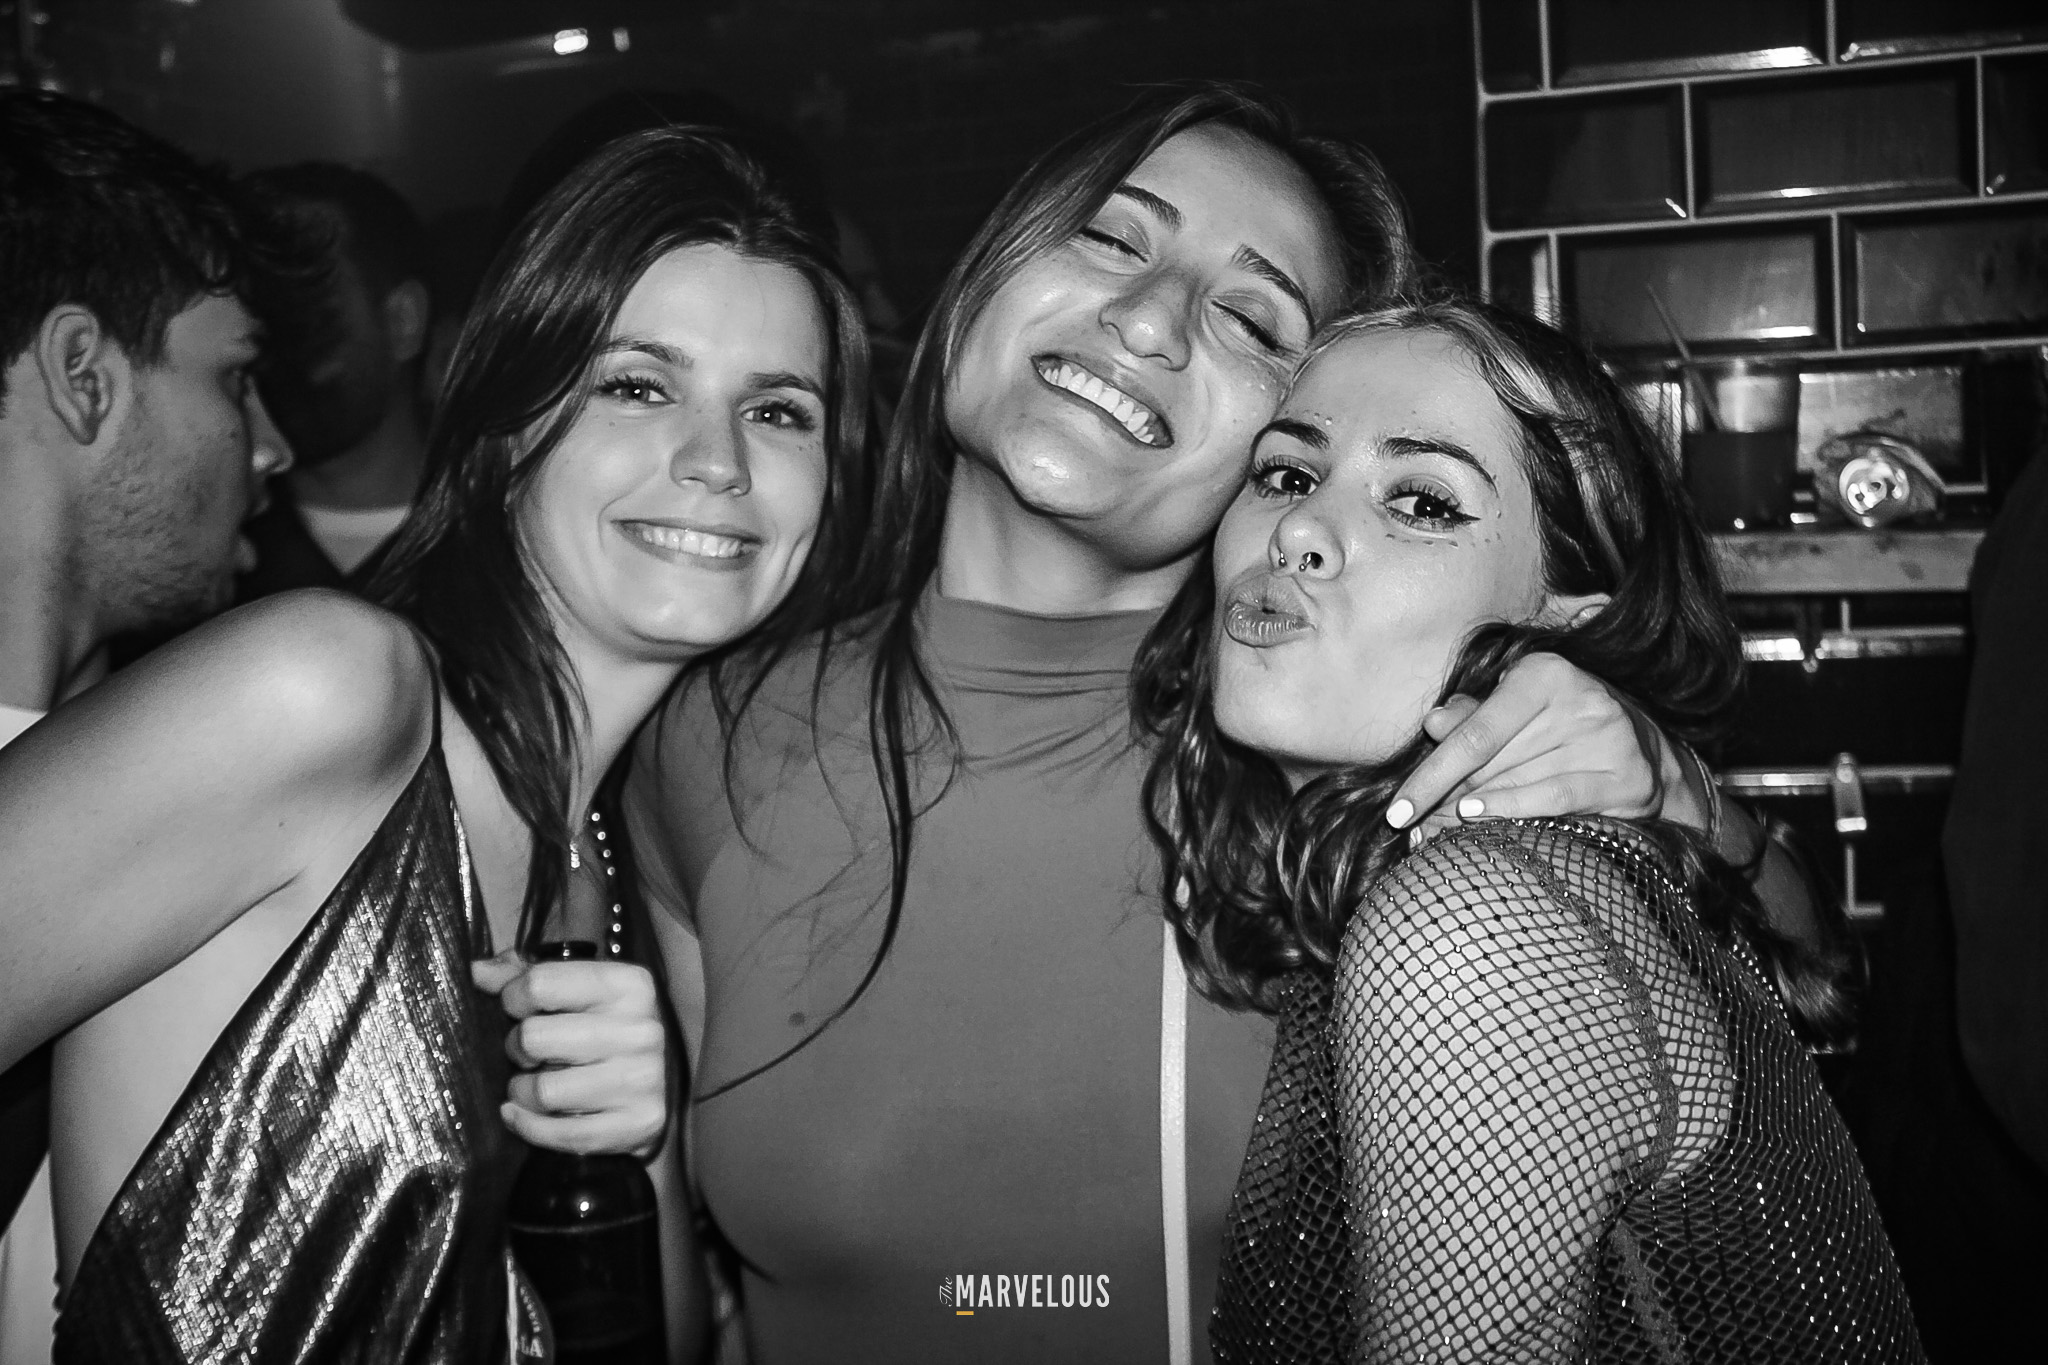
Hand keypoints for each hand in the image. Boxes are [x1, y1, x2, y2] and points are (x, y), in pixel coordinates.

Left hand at [472, 950, 668, 1158]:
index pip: (540, 983)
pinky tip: (524, 1116)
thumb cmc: (599, 1028)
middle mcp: (642, 1029)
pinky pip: (563, 1135)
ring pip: (543, 1091)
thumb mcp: (571, 990)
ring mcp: (644, 1078)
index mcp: (629, 984)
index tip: (519, 1011)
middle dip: (517, 1049)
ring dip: (522, 1091)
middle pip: (533, 1038)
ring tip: (530, 1085)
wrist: (653, 1084)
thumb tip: (477, 971)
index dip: (513, 1000)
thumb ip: (522, 974)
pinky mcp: (641, 1122)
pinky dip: (531, 1128)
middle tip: (527, 1054)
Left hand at [1386, 653, 1672, 835]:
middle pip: (1491, 763)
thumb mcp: (1513, 709)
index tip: (1395, 812)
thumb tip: (1433, 723)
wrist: (1647, 750)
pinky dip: (1515, 810)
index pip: (1474, 733)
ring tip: (1436, 832)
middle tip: (1413, 828)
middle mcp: (1580, 698)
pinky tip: (1478, 818)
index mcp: (1545, 672)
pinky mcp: (1628, 777)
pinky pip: (1556, 799)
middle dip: (1445, 799)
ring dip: (1468, 814)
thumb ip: (1471, 716)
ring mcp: (1609, 738)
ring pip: (1518, 782)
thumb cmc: (1557, 725)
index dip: (1429, 774)